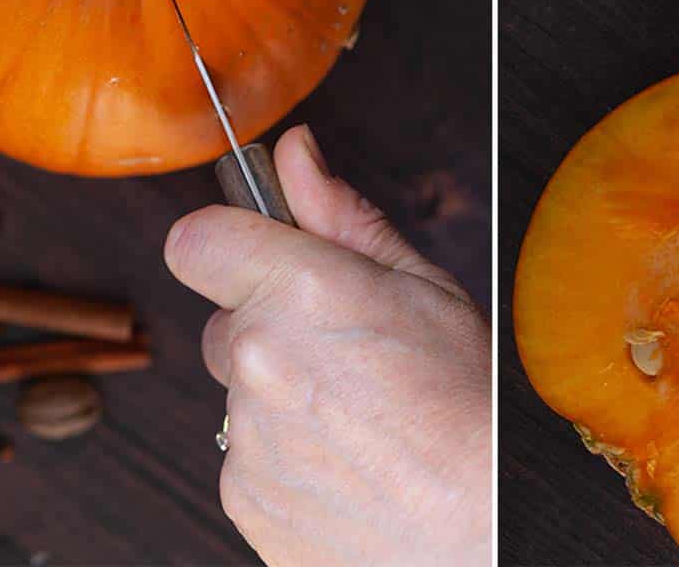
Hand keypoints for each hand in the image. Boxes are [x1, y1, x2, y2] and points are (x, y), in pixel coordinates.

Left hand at [165, 126, 490, 566]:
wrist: (481, 526)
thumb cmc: (469, 404)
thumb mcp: (423, 286)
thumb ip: (341, 215)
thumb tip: (295, 153)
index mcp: (301, 291)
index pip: (197, 240)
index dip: (227, 243)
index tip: (257, 256)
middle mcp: (259, 361)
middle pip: (225, 321)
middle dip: (270, 327)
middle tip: (347, 355)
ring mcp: (244, 437)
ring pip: (238, 394)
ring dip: (279, 397)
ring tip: (359, 419)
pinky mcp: (242, 497)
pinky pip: (245, 457)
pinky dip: (284, 457)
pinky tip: (347, 463)